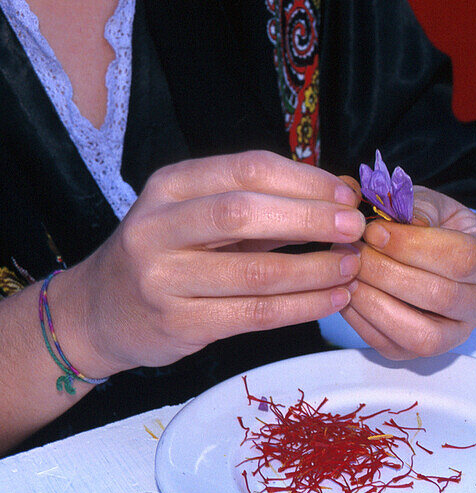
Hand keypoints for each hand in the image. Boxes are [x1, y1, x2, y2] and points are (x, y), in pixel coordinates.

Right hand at [51, 151, 366, 375]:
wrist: (101, 312)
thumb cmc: (170, 255)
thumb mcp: (199, 215)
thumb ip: (262, 204)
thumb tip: (338, 194)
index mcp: (170, 186)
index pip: (246, 169)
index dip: (304, 179)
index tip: (347, 194)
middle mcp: (158, 226)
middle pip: (245, 212)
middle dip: (311, 218)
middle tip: (356, 229)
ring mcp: (163, 278)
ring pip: (256, 272)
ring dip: (316, 269)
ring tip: (353, 266)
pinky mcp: (179, 324)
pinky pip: (256, 313)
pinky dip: (303, 306)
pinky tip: (334, 298)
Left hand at [339, 186, 475, 359]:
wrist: (443, 257)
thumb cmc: (438, 226)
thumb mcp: (433, 205)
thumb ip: (416, 209)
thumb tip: (388, 223)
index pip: (463, 259)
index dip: (414, 245)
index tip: (375, 231)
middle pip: (441, 296)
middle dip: (389, 272)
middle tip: (353, 250)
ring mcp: (454, 335)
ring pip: (421, 334)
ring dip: (376, 303)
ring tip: (348, 273)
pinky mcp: (421, 352)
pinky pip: (392, 346)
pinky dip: (363, 321)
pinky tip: (346, 292)